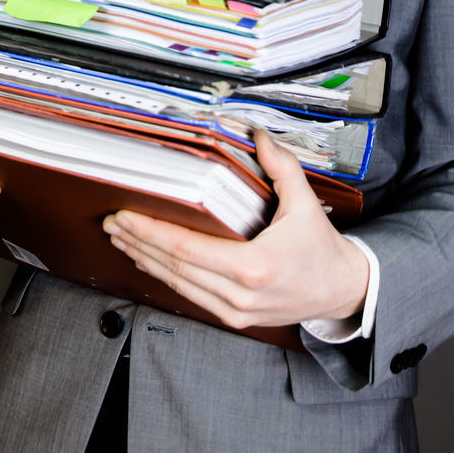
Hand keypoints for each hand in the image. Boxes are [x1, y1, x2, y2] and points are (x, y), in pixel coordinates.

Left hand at [102, 129, 367, 329]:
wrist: (340, 290)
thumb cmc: (321, 250)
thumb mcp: (304, 203)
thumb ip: (280, 167)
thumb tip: (257, 136)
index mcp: (254, 266)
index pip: (187, 249)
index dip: (151, 232)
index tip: (127, 216)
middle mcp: (240, 294)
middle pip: (174, 267)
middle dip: (138, 242)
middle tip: (114, 222)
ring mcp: (235, 310)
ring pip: (177, 284)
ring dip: (145, 260)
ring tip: (122, 239)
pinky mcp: (233, 317)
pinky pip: (190, 295)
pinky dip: (165, 275)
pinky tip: (150, 260)